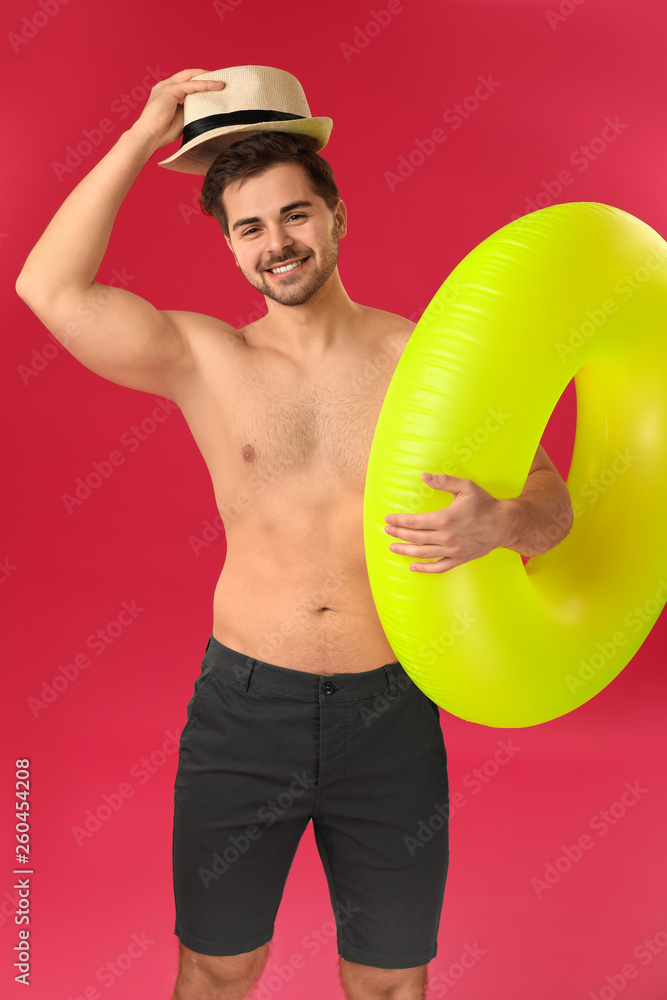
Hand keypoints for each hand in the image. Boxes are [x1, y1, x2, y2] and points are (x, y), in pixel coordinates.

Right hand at [128, 68, 224, 149]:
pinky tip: (217, 86)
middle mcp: (165, 85)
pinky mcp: (170, 90)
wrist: (149, 136)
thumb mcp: (182, 117)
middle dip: (205, 75)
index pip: (186, 81)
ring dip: (208, 78)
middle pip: (189, 74)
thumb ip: (191, 109)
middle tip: (221, 78)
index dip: (200, 81)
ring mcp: (166, 86)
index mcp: (167, 92)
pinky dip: (205, 85)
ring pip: (191, 77)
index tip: (214, 85)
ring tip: (222, 82)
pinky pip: (191, 85)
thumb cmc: (163, 131)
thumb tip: (206, 106)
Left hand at [384, 473, 509, 572]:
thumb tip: (424, 475)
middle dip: (398, 533)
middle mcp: (446, 537)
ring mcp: (452, 551)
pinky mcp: (459, 559)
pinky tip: (412, 567)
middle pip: (414, 537)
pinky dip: (423, 569)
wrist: (504, 524)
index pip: (414, 521)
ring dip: (405, 551)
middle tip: (386, 530)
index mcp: (445, 519)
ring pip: (422, 553)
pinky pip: (438, 568)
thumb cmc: (485, 504)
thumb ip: (443, 481)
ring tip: (392, 547)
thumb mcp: (466, 487)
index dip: (399, 520)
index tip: (388, 518)